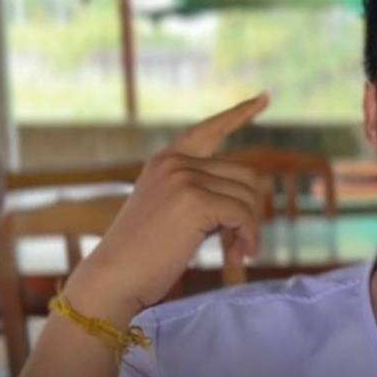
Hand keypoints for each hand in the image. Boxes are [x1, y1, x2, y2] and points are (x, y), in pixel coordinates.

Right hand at [65, 94, 269, 321]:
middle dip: (248, 213)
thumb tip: (252, 194)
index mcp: (166, 162)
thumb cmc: (143, 257)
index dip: (239, 114)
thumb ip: (202, 195)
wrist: (112, 279)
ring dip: (249, 230)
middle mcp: (174, 163)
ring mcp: (183, 178)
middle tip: (238, 246)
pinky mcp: (194, 201)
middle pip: (245, 176)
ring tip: (234, 255)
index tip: (264, 98)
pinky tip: (239, 258)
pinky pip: (244, 216)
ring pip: (248, 197)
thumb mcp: (171, 214)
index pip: (209, 130)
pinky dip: (249, 238)